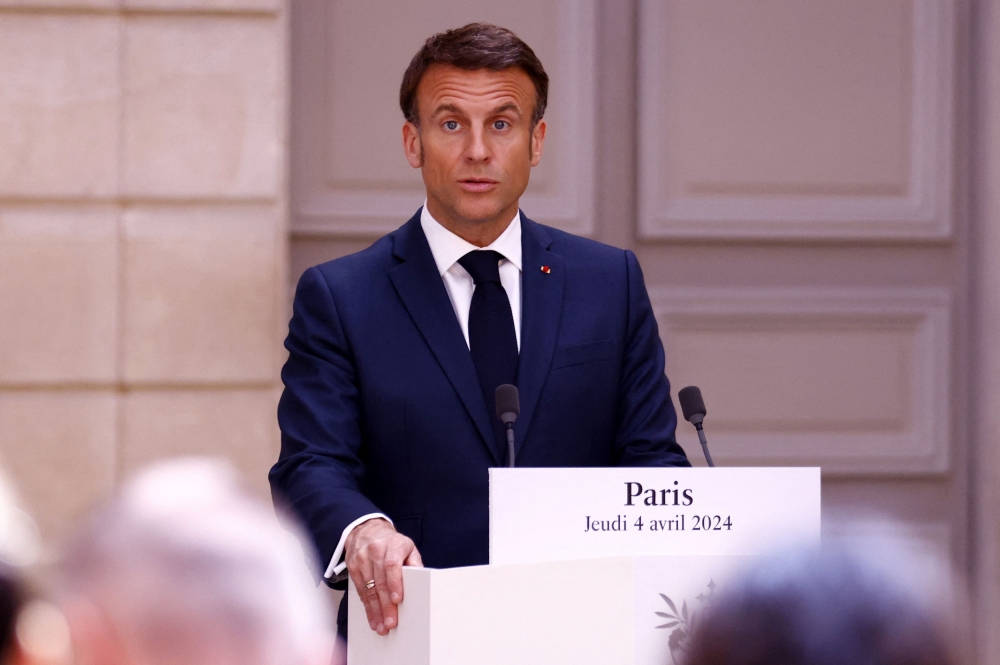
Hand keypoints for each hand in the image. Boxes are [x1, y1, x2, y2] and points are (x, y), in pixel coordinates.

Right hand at [345, 518, 422, 634]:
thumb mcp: (407, 547)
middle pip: (380, 581)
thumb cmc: (392, 543)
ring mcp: (362, 559)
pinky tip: (372, 617)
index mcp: (392, 544)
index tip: (397, 599)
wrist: (366, 531)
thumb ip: (414, 563)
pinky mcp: (353, 567)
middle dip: (385, 604)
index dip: (394, 583)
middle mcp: (375, 550)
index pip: (392, 564)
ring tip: (381, 625)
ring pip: (369, 589)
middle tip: (391, 621)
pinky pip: (360, 591)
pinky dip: (367, 607)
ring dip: (375, 610)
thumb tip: (422, 580)